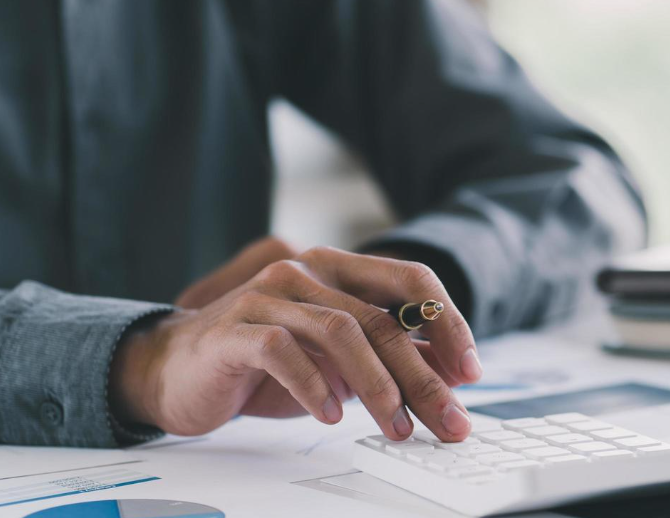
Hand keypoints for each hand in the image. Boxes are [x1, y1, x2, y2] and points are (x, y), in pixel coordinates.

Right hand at [109, 242, 483, 441]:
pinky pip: (284, 350)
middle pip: (382, 319)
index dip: (448, 322)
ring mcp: (267, 295)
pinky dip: (315, 386)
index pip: (411, 281)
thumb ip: (389, 354)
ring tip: (396, 427)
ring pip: (342, 331)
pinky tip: (332, 416)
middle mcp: (305, 271)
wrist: (173, 370)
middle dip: (423, 376)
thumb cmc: (261, 363)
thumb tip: (453, 372)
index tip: (471, 372)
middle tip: (448, 419)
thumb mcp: (337, 360)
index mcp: (337, 269)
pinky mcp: (234, 327)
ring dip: (377, 386)